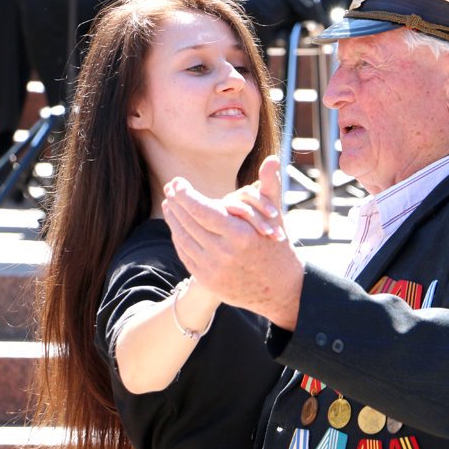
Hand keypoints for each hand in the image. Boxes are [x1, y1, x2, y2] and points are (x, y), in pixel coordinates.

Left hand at [163, 156, 303, 329]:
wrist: (279, 290)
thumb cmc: (276, 246)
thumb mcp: (275, 216)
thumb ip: (269, 185)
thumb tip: (271, 158)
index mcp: (240, 235)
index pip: (202, 210)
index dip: (186, 195)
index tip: (177, 182)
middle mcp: (224, 254)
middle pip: (189, 223)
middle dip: (176, 203)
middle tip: (170, 188)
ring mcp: (213, 269)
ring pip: (184, 239)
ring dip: (173, 219)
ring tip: (169, 204)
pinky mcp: (207, 280)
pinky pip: (185, 255)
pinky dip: (179, 237)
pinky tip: (177, 225)